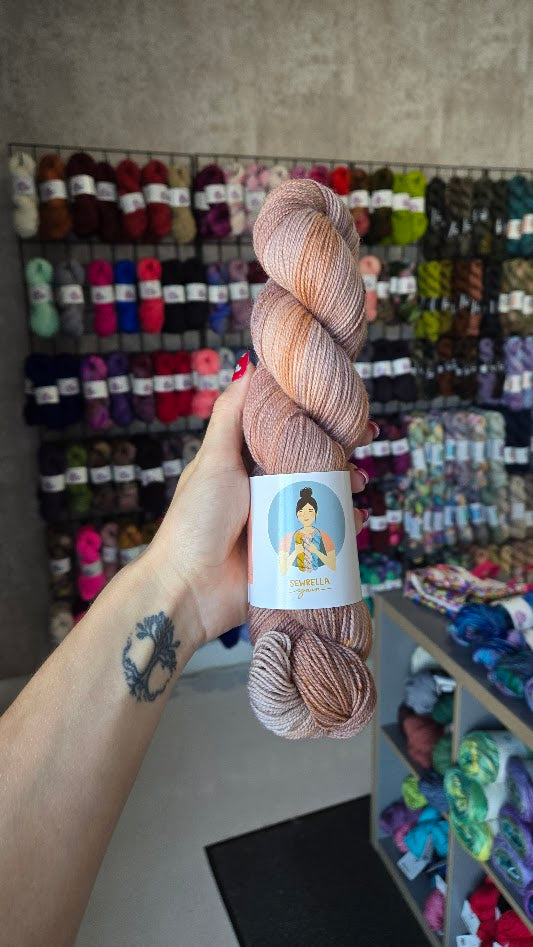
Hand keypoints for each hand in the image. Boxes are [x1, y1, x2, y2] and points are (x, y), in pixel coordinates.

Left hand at [145, 358, 377, 647]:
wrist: (189, 590)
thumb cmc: (196, 521)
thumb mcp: (213, 459)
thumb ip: (231, 415)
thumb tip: (251, 365)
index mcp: (245, 463)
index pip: (288, 432)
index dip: (316, 419)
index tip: (342, 408)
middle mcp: (264, 489)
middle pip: (312, 463)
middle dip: (341, 452)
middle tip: (363, 443)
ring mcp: (279, 522)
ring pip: (323, 498)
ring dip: (346, 488)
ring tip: (357, 484)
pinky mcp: (290, 554)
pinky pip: (325, 537)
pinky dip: (344, 527)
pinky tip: (354, 520)